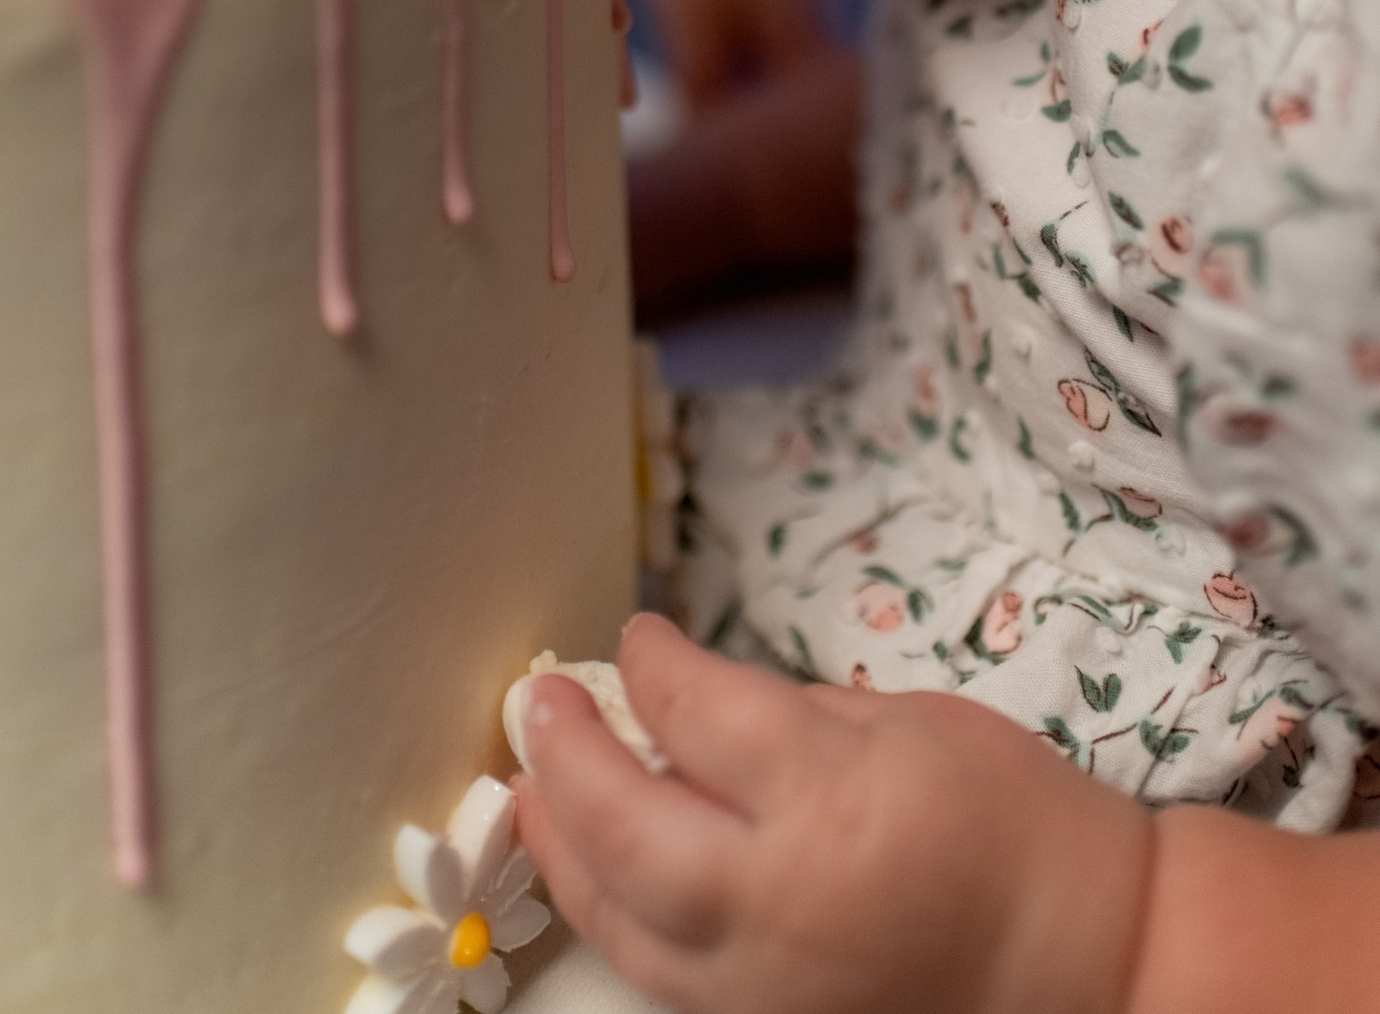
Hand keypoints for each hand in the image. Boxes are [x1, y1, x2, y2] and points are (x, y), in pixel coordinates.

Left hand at [515, 614, 1151, 1013]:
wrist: (1085, 962)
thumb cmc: (1012, 823)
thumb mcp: (908, 721)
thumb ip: (788, 713)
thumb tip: (690, 702)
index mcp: (831, 795)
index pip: (692, 713)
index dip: (648, 662)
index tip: (636, 637)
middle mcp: (781, 895)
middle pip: (624, 822)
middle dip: (565, 753)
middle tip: (538, 702)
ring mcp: (766, 981)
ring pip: (619, 914)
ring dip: (561, 841)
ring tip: (531, 783)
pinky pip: (657, 972)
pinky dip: (609, 913)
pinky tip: (589, 866)